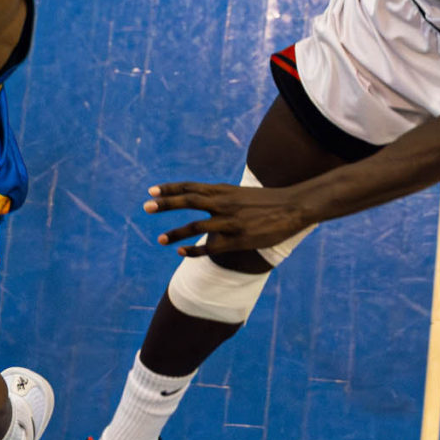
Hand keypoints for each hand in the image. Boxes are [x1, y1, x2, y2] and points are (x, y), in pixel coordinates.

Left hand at [145, 179, 315, 257]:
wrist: (294, 207)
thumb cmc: (266, 201)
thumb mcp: (239, 193)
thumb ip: (219, 196)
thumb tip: (199, 198)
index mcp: (223, 190)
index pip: (191, 186)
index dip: (170, 188)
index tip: (151, 190)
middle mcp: (224, 203)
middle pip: (189, 201)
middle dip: (166, 204)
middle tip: (146, 207)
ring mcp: (231, 221)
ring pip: (197, 226)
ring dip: (176, 233)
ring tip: (159, 239)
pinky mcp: (239, 239)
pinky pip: (212, 247)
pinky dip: (194, 250)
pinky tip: (181, 253)